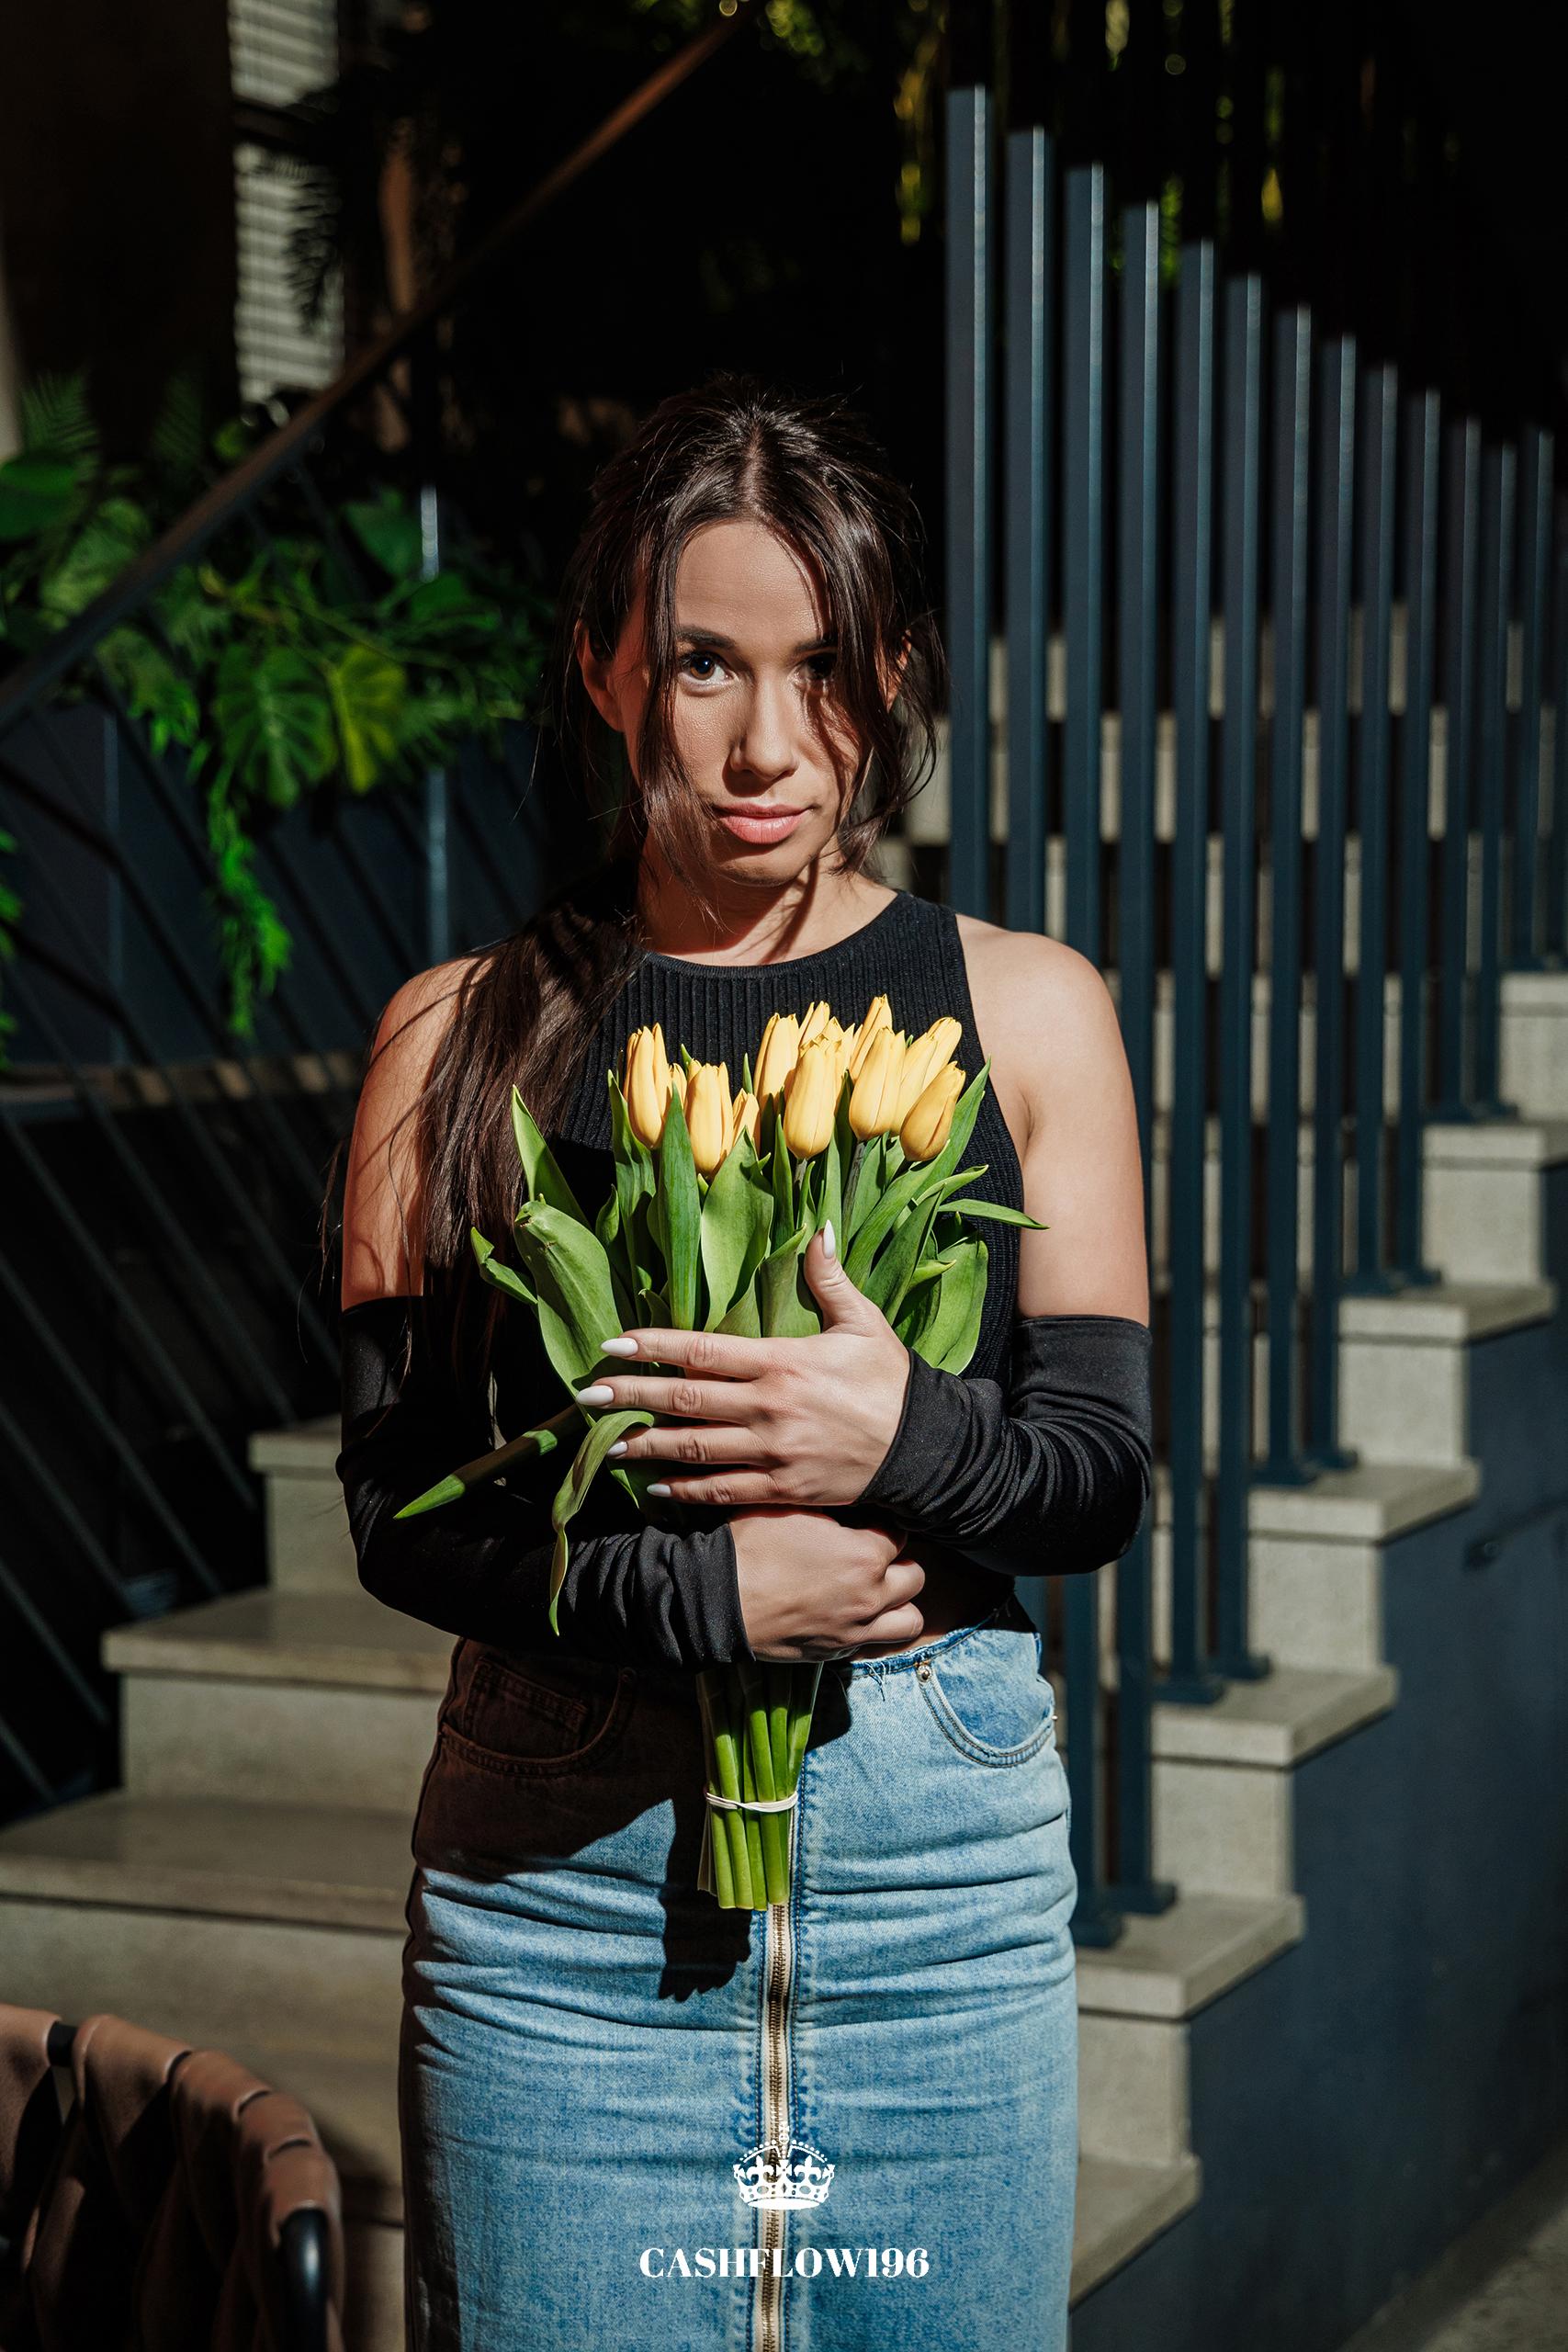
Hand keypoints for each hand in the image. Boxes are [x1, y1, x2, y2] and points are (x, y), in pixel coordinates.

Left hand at [577, 1228, 912, 1508]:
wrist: (924, 1447)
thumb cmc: (892, 1381)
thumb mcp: (865, 1323)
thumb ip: (831, 1279)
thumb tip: (817, 1229)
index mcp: (781, 1362)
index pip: (701, 1351)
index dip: (651, 1346)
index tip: (612, 1345)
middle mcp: (768, 1408)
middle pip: (684, 1400)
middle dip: (631, 1397)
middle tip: (587, 1397)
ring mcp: (773, 1452)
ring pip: (695, 1449)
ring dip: (647, 1446)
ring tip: (609, 1444)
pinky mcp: (783, 1488)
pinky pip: (724, 1491)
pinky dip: (687, 1492)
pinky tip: (657, 1488)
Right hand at [728, 1507, 926, 1661]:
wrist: (717, 1599)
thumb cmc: (751, 1546)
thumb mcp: (792, 1507)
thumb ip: (831, 1508)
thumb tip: (845, 1503)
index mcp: (864, 1555)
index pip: (899, 1534)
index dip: (883, 1527)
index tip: (868, 1525)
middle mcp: (870, 1596)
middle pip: (915, 1577)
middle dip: (899, 1564)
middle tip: (874, 1557)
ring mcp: (855, 1629)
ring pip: (909, 1620)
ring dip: (899, 1604)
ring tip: (878, 1592)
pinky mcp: (836, 1653)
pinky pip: (874, 1643)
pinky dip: (871, 1629)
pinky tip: (850, 1614)